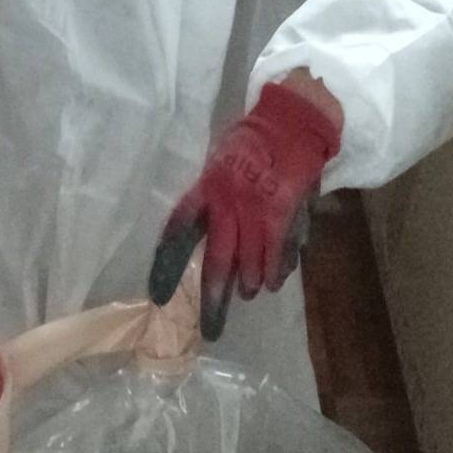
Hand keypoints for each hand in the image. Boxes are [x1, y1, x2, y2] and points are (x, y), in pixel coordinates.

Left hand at [148, 79, 341, 340]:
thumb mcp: (217, 165)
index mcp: (205, 188)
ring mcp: (260, 212)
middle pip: (217, 262)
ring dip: (248, 284)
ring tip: (246, 294)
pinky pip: (280, 256)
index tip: (159, 297)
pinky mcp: (288, 216)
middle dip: (213, 301)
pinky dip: (278, 271)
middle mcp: (228, 203)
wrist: (293, 122)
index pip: (178, 231)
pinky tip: (274, 282)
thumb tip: (197, 235)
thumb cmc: (249, 144)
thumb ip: (208, 199)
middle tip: (210, 330)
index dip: (168, 266)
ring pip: (251, 266)